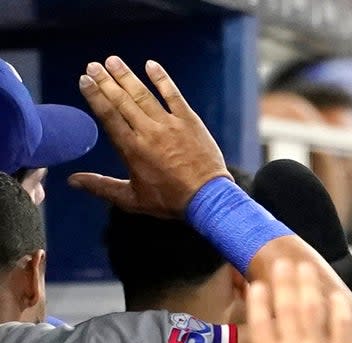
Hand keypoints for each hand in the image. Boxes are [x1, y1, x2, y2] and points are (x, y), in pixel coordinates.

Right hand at [69, 57, 230, 216]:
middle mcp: (148, 132)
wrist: (208, 199)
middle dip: (106, 81)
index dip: (95, 96)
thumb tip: (72, 181)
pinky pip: (174, 96)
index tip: (85, 80)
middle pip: (122, 101)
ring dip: (127, 76)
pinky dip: (162, 80)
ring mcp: (170, 125)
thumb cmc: (170, 201)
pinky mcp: (190, 122)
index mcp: (132, 149)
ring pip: (144, 95)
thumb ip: (101, 187)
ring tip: (113, 61)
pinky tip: (151, 65)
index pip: (108, 115)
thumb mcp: (132, 199)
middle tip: (93, 66)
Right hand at [230, 261, 351, 342]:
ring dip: (308, 286)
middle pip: (287, 309)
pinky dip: (338, 308)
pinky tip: (335, 294)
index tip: (258, 284)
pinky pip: (342, 325)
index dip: (259, 301)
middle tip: (283, 262)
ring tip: (306, 268)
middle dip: (284, 282)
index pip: (260, 324)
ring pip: (312, 311)